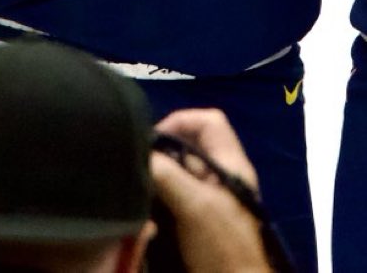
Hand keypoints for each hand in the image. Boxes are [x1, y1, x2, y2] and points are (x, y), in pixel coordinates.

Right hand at [151, 109, 269, 272]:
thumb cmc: (221, 245)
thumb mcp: (195, 206)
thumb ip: (168, 175)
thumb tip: (139, 154)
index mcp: (231, 163)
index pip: (209, 121)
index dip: (181, 121)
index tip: (152, 140)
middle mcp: (221, 175)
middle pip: (191, 146)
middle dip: (164, 151)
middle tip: (137, 165)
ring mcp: (210, 199)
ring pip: (180, 172)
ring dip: (158, 176)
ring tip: (135, 186)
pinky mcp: (198, 221)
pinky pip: (174, 197)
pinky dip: (158, 197)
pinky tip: (141, 207)